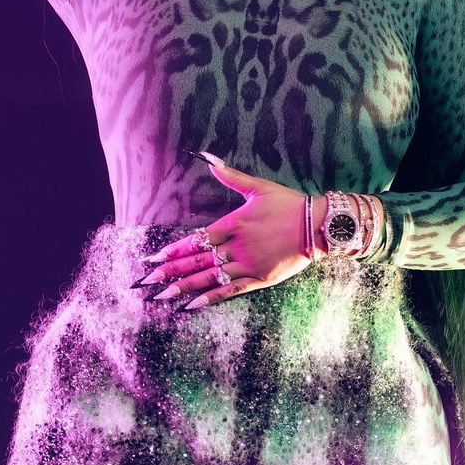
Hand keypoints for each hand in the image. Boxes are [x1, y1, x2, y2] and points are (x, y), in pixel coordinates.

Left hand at [138, 155, 313, 310]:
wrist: (318, 226)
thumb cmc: (288, 204)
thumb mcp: (259, 187)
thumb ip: (231, 176)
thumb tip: (209, 159)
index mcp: (233, 223)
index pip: (196, 239)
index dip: (173, 250)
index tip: (153, 258)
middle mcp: (236, 246)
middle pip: (196, 261)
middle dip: (169, 272)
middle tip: (146, 282)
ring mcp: (247, 264)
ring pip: (209, 278)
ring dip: (184, 287)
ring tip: (161, 296)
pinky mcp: (259, 279)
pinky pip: (230, 290)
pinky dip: (210, 298)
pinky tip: (192, 305)